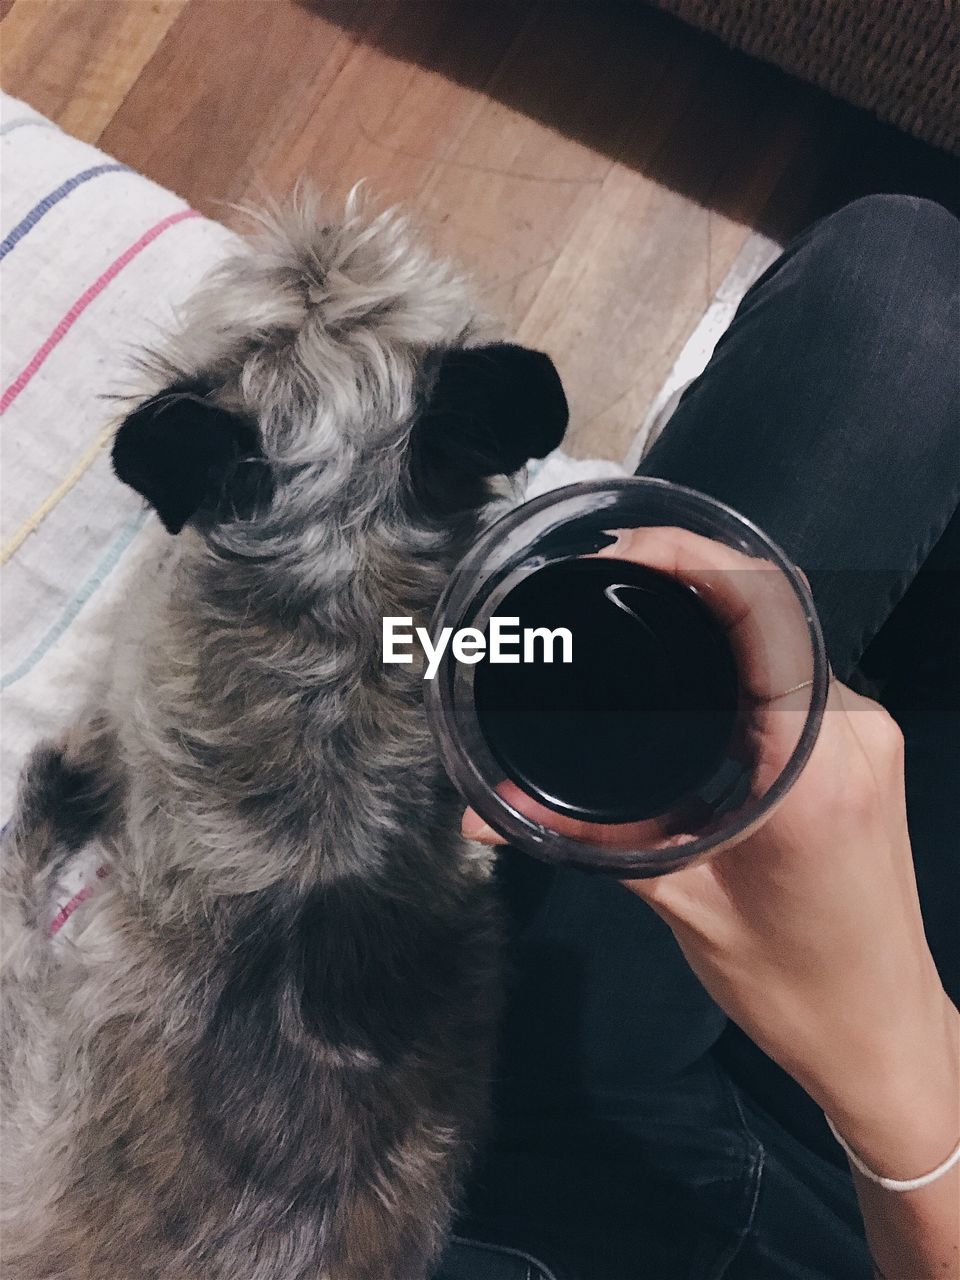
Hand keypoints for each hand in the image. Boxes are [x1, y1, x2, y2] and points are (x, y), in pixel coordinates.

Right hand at [462, 527, 958, 1183]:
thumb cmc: (788, 983)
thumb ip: (582, 840)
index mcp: (810, 766)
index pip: (763, 615)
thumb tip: (486, 812)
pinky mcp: (866, 746)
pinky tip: (692, 652)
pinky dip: (746, 643)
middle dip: (696, 567)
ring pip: (793, 630)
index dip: (693, 558)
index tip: (619, 553)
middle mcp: (853, 730)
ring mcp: (869, 733)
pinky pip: (803, 665)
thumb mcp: (679, 902)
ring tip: (640, 598)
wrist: (880, 1030)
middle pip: (778, 606)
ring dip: (722, 601)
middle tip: (612, 571)